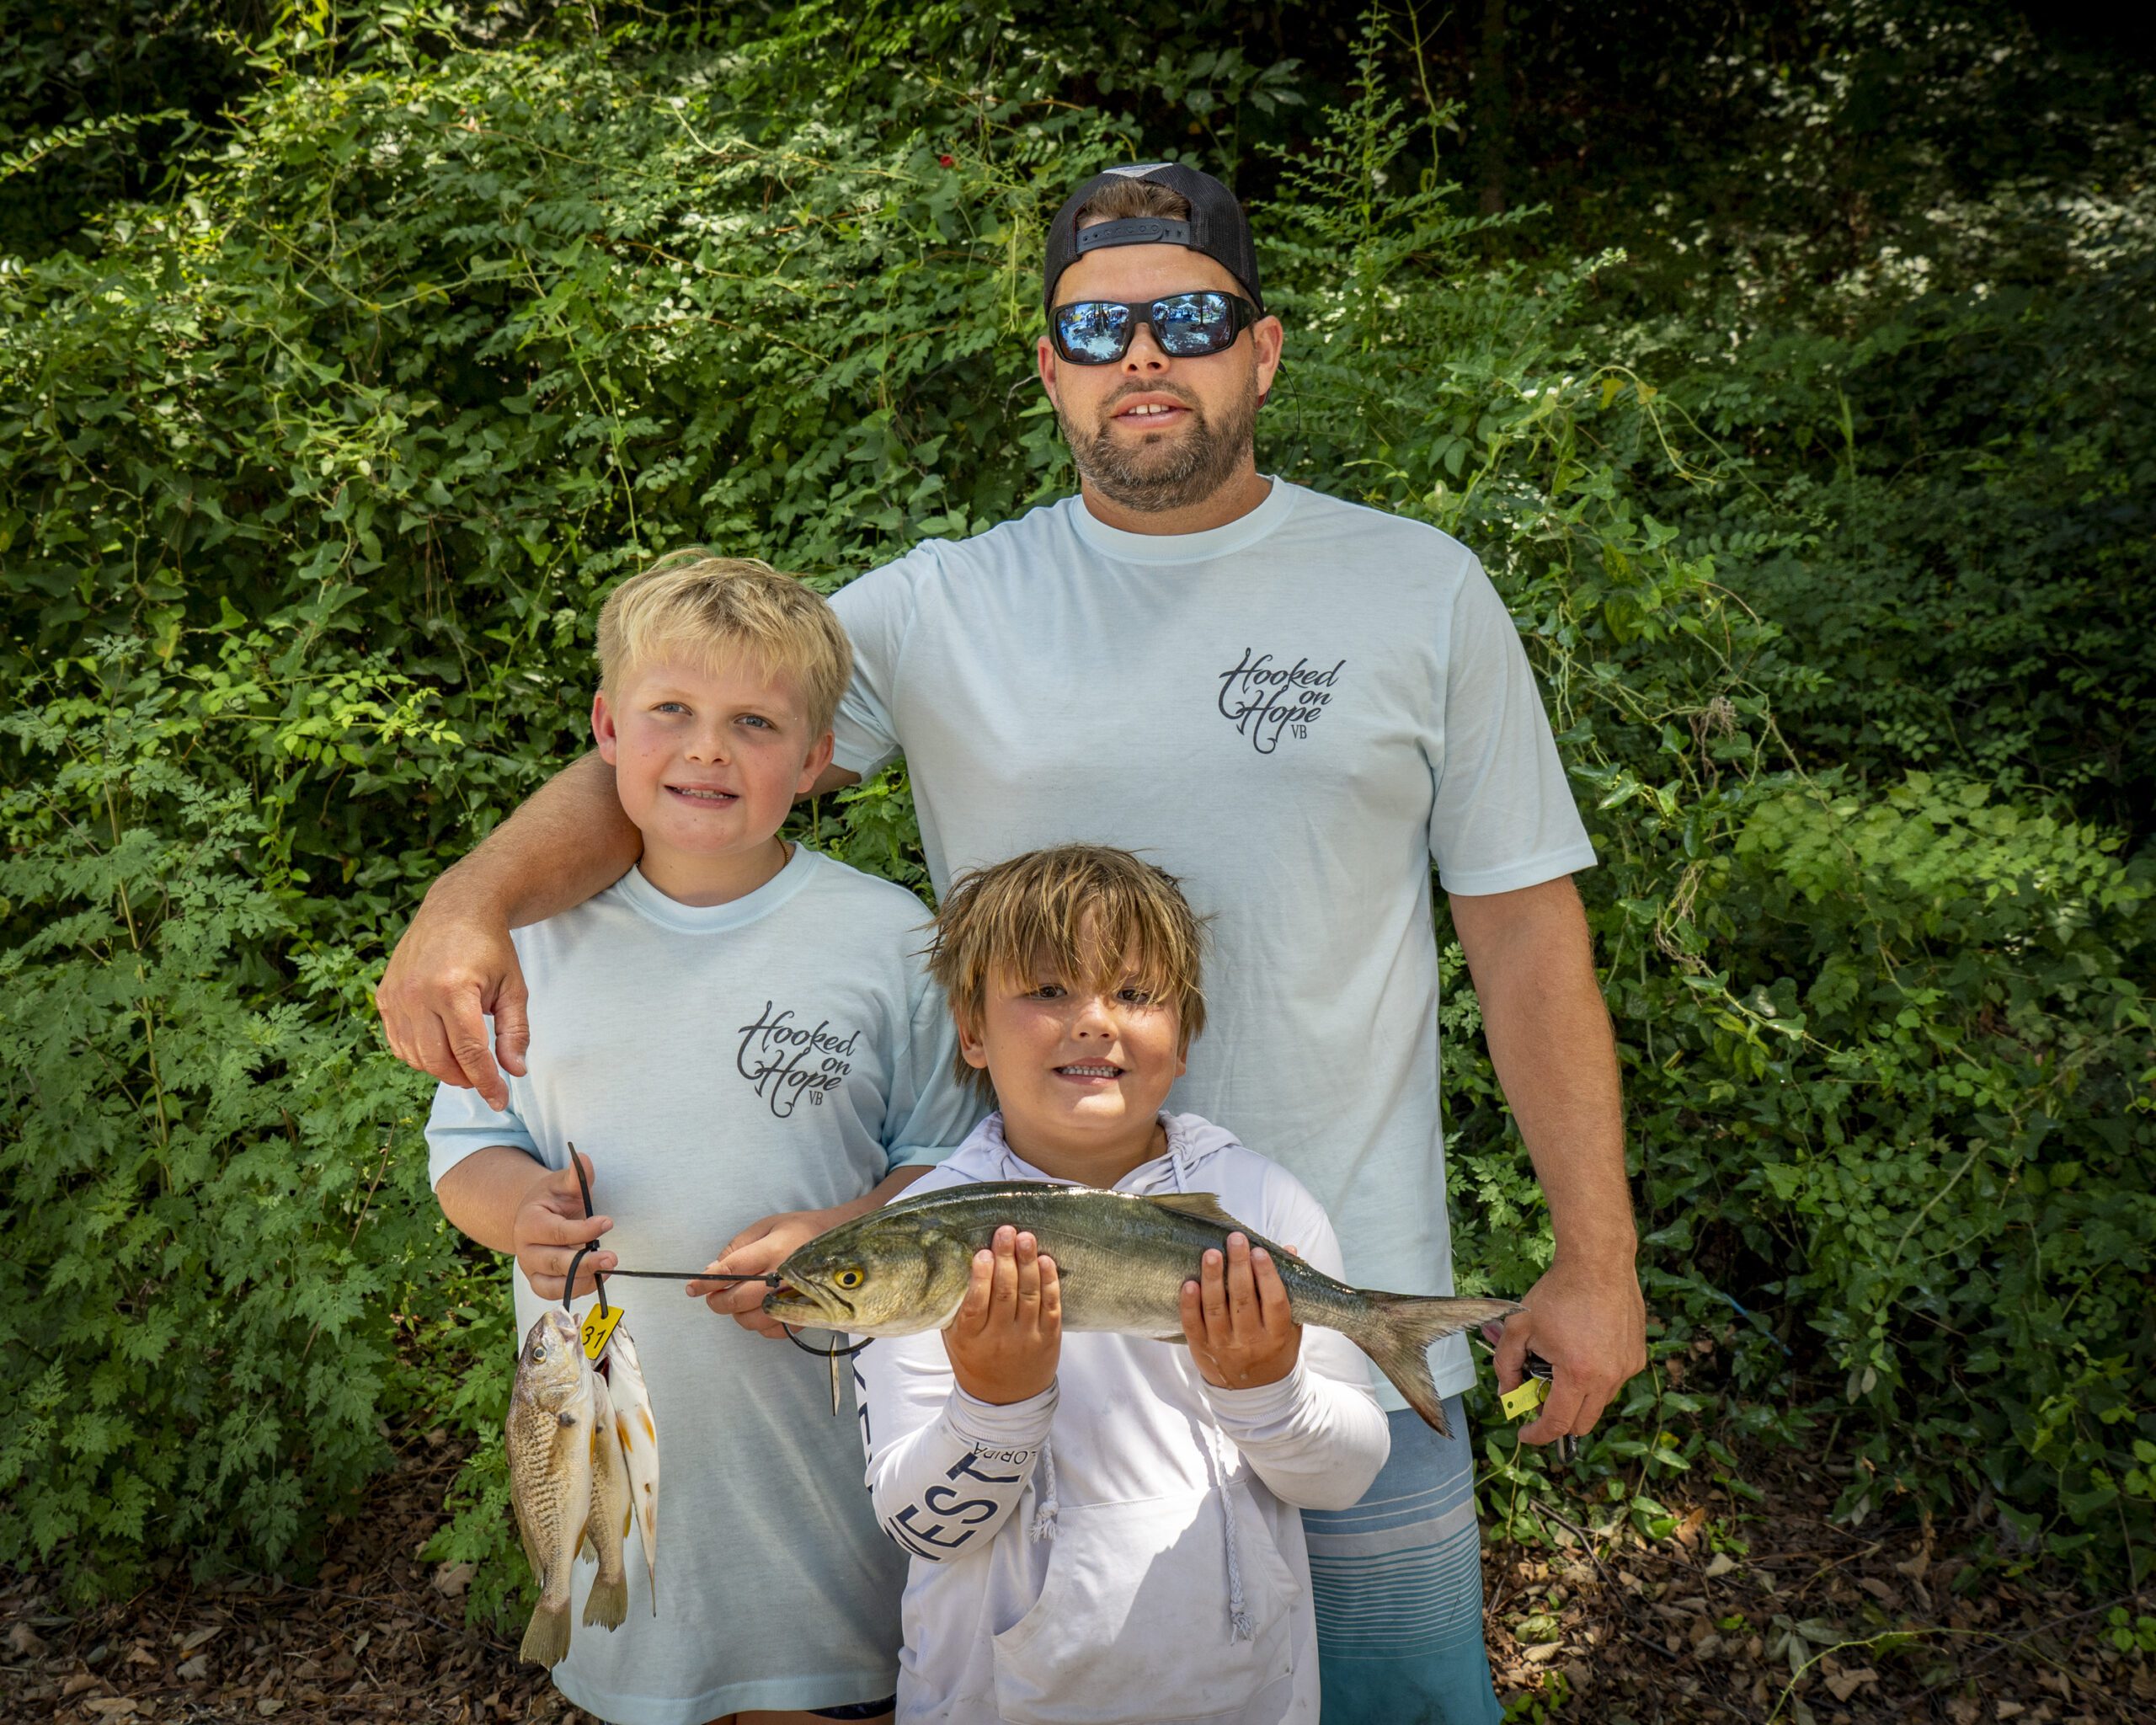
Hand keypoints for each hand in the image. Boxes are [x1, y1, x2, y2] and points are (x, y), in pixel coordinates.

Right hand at [376, 881, 529, 1110]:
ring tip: (466, 1061)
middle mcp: (418, 993)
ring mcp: (396, 996)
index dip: (486, 1082)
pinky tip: (441, 1047)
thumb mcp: (514, 988)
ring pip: (417, 1057)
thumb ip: (515, 1032)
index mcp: (454, 989)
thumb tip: (515, 1072)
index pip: (469, 1052)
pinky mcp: (384, 997)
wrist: (455, 910)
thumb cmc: (490, 949)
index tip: (500, 1100)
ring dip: (443, 1068)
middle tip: (484, 1078)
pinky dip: (420, 1055)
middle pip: (440, 1060)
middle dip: (465, 1078)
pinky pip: (399, 1044)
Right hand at [513, 1151, 615, 1299]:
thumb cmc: (553, 1198)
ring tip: (607, 1270)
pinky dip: (576, 1290)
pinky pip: (554, 1294)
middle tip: (612, 1258)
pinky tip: (597, 1278)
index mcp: (528, 1222)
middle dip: (585, 1262)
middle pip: (554, 1262)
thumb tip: (584, 1159)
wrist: (538, 1214)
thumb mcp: (562, 1184)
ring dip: (582, 1280)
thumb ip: (575, 1177)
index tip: (608, 1222)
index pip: (556, 1232)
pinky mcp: (539, 1281)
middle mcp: (525, 1249)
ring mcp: (530, 1268)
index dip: (583, 1230)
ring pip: (552, 1284)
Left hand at [690, 1207, 849, 1337]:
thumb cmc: (798, 1229)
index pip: (730, 1270)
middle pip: (738, 1300)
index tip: (692, 1287)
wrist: (839, 1240)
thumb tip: (712, 1271)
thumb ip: (736, 1248)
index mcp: (772, 1250)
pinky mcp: (806, 1314)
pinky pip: (773, 1330)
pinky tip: (760, 1310)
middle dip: (717, 1301)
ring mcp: (796, 1298)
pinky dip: (760, 1325)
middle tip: (712, 1296)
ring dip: (737, 1315)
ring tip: (738, 1301)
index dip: (707, 1281)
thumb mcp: (764, 1226)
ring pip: (753, 1320)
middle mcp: (783, 1276)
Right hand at [942, 1227, 1060, 1405]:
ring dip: (1028, 1263)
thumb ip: (955, 1309)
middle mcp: (999, 1339)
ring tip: (1026, 1238)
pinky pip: (1051, 1306)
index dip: (980, 1277)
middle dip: (1006, 1259)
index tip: (982, 1253)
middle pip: (1005, 1294)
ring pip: (1029, 1295)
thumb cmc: (975, 1360)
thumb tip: (955, 1265)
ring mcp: (1027, 1339)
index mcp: (971, 1339)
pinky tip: (1045, 1261)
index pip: (976, 1305)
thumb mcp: (955, 1339)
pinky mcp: (1049, 1338)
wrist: (1005, 1400)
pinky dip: (1049, 1282)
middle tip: (1006, 1232)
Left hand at [1180, 1233, 1299, 1390]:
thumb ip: (1289, 1288)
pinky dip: (1189, 1304)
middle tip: (1235, 1239)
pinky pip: (1193, 1324)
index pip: (1274, 1301)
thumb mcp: (1291, 1325)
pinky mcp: (1202, 1349)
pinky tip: (1189, 1283)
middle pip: (1244, 1300)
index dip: (1267, 1275)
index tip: (1259, 1251)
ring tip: (1211, 1253)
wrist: (1255, 1393)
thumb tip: (1288, 1249)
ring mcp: (1224, 1346)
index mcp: (1277, 1335)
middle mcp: (1251, 1341)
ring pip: (1216, 1308)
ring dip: (1213, 1279)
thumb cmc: (1275, 1349)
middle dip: (1239, 1266)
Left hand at [1487, 1256, 1646, 1443]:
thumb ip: (1506, 1365)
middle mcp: (1609, 1377)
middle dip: (1557, 1420)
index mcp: (1578, 1374)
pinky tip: (1582, 1351)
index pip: (1558, 1424)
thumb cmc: (1557, 1293)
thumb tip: (1507, 1394)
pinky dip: (1595, 1379)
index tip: (1524, 1433)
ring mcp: (1627, 1368)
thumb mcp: (1519, 1327)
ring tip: (1560, 1365)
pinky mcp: (1637, 1357)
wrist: (1598, 1263)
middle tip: (1539, 1400)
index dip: (1538, 1435)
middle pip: (1582, 1423)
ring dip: (1578, 1397)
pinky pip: (1613, 1382)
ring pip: (1599, 1403)